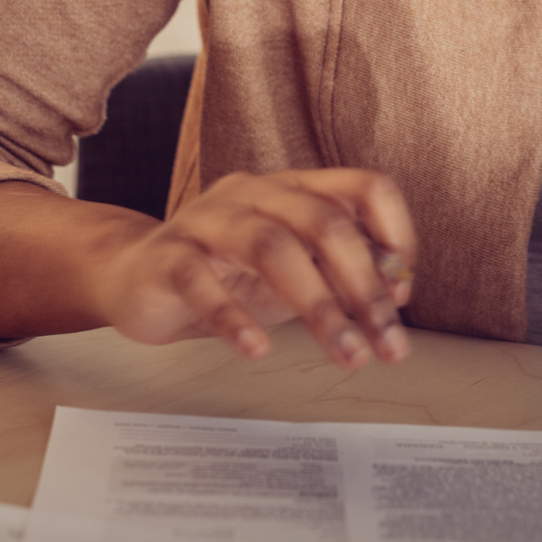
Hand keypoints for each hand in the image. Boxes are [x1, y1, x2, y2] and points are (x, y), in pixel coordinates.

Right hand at [89, 168, 417, 369]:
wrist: (137, 277)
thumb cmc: (228, 274)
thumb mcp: (295, 270)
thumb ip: (341, 271)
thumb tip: (398, 291)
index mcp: (294, 189)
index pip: (363, 186)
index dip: (396, 233)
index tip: (405, 293)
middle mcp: (254, 193)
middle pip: (323, 222)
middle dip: (364, 287)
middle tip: (388, 344)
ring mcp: (206, 220)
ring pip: (270, 246)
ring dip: (317, 305)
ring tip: (345, 354)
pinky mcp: (166, 256)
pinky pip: (200, 280)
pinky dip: (232, 317)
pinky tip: (256, 349)